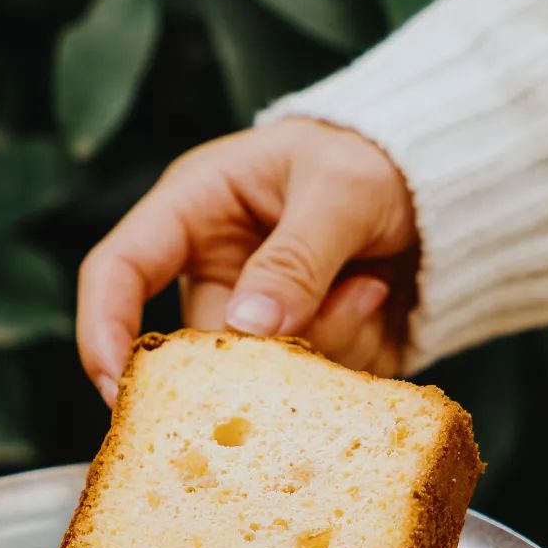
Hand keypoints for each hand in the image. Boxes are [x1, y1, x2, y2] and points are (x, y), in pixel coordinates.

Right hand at [78, 117, 416, 404]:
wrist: (443, 187)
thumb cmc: (376, 158)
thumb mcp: (342, 188)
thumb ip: (297, 257)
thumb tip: (247, 331)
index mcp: (193, 210)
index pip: (119, 270)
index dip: (103, 330)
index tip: (115, 389)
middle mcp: (212, 273)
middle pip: (197, 348)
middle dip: (258, 353)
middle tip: (329, 312)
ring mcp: (255, 321)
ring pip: (258, 378)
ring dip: (323, 342)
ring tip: (371, 281)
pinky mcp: (299, 354)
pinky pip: (310, 387)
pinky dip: (352, 353)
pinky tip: (377, 295)